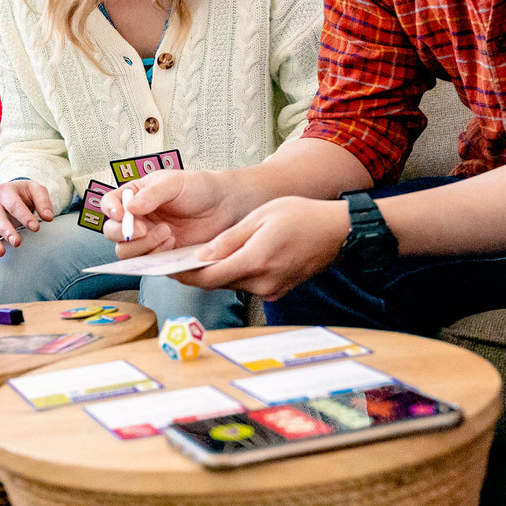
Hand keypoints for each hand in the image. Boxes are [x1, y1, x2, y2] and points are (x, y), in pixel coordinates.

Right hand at [0, 180, 54, 267]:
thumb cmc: (27, 193)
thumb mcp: (37, 190)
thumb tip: (48, 218)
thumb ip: (43, 202)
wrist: (13, 192)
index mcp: (5, 190)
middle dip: (6, 230)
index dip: (25, 216)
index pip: (14, 205)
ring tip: (1, 253)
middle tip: (17, 242)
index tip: (36, 228)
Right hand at [100, 170, 240, 255]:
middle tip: (144, 229)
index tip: (121, 214)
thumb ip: (151, 193)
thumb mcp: (174, 182)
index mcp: (134, 196)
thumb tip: (129, 208)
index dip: (110, 210)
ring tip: (167, 233)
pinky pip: (147, 263)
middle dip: (124, 233)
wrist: (224, 205)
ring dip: (142, 245)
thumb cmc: (198, 188)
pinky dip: (155, 256)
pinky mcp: (160, 256)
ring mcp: (147, 239)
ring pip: (126, 252)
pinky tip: (173, 243)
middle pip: (112, 232)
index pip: (109, 204)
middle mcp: (136, 219)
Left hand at [169, 196, 349, 300]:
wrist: (337, 231)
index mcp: (256, 261)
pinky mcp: (278, 290)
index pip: (209, 277)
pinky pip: (248, 284)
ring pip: (232, 284)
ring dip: (217, 273)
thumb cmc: (303, 216)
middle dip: (197, 273)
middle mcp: (263, 281)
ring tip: (202, 256)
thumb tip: (202, 255)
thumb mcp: (261, 217)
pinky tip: (231, 259)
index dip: (185, 274)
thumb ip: (230, 239)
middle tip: (177, 260)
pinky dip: (236, 274)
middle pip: (218, 283)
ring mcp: (272, 289)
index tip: (168, 267)